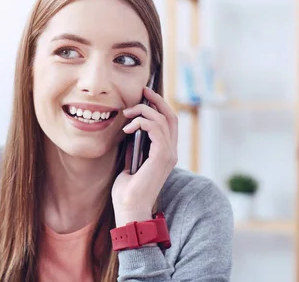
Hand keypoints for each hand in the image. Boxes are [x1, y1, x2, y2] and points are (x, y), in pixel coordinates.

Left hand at [112, 86, 177, 225]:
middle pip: (171, 116)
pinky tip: (127, 128)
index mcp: (165, 153)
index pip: (169, 122)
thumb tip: (130, 128)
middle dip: (157, 99)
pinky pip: (155, 128)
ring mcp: (169, 154)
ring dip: (143, 111)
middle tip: (142, 90)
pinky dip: (141, 122)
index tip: (144, 95)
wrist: (129, 208)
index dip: (159, 105)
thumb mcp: (130, 162)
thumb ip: (135, 146)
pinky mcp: (162, 156)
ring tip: (126, 114)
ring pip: (162, 119)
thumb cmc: (127, 190)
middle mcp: (171, 152)